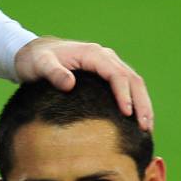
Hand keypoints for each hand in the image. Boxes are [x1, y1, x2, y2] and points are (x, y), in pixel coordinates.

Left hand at [13, 37, 152, 131]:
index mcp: (93, 54)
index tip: (127, 114)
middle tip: (146, 127)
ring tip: (147, 128)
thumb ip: (53, 73)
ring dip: (143, 104)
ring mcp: (107, 64)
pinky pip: (126, 86)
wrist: (33, 53)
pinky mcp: (105, 73)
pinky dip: (135, 102)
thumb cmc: (35, 60)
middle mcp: (105, 57)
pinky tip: (136, 121)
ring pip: (134, 83)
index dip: (124, 94)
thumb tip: (69, 84)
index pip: (117, 74)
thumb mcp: (40, 65)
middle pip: (132, 79)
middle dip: (142, 103)